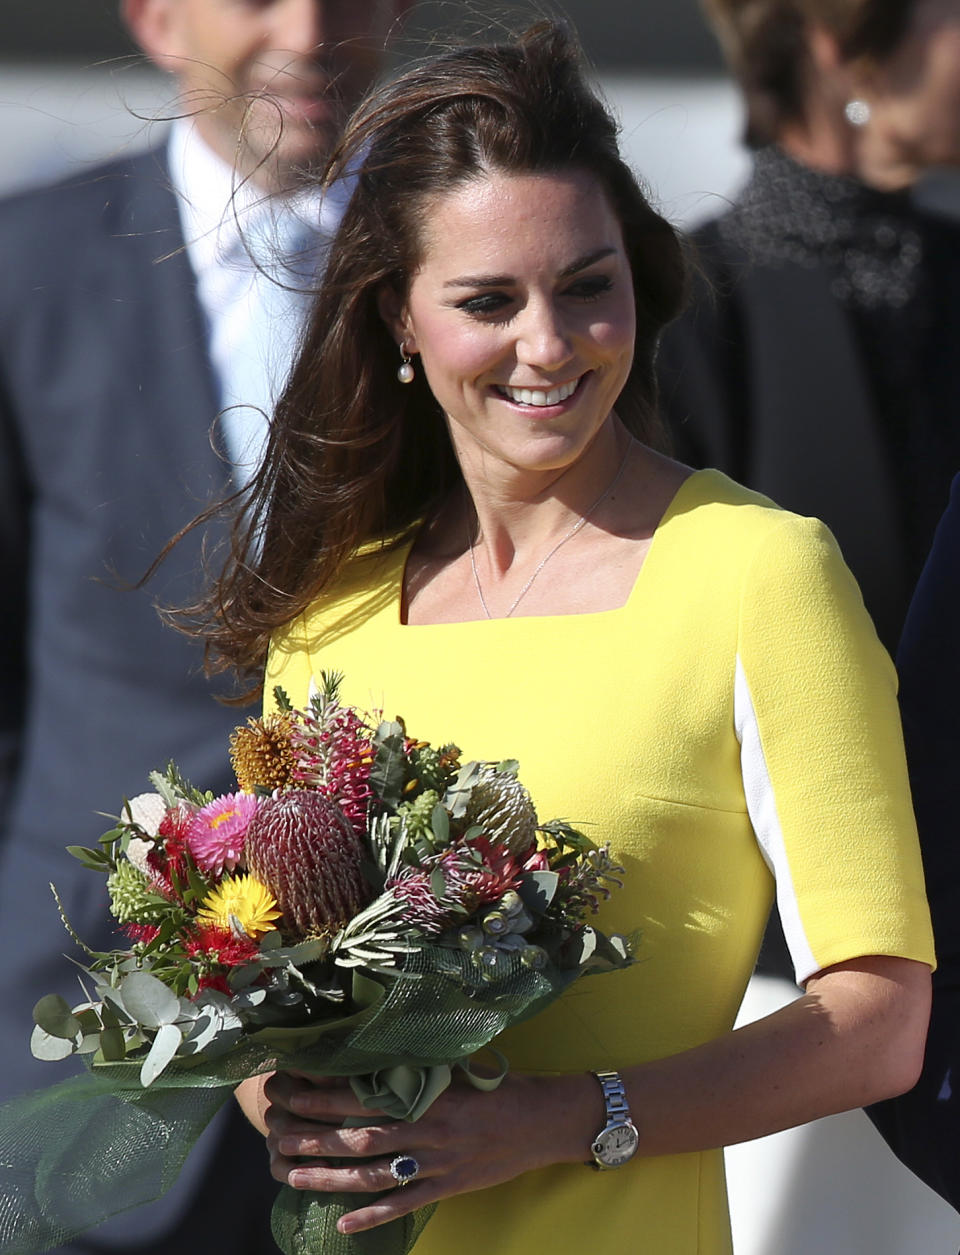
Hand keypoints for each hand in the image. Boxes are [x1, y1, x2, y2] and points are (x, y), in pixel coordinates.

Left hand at [263, 1068, 590, 1233]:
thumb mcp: (459, 1067)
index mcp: (428, 1093)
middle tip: (277, 1134)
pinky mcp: (448, 1189)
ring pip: (373, 1175)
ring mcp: (436, 1163)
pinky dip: (371, 1217)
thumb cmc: (501, 1088)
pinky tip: (342, 1224)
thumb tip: (376, 1053)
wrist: (544, 1121)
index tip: (293, 1089)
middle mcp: (427, 1129)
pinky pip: (403, 1205)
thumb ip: (420, 1067)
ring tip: (293, 1175)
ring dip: (330, 1177)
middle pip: (359, 1136)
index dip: (326, 1095)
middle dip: (315, 1135)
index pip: (365, 1095)